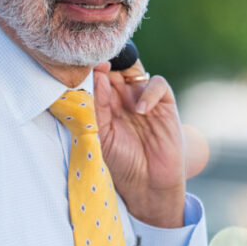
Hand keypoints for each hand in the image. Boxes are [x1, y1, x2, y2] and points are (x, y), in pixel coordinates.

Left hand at [93, 60, 185, 227]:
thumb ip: (98, 106)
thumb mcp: (101, 134)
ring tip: (114, 81)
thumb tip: (98, 77)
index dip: (92, 68)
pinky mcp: (164, 104)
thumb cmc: (121, 161)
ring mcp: (143, 98)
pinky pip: (157, 84)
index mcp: (105, 103)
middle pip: (116, 67)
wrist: (147, 184)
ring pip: (135, 69)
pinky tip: (140, 110)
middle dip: (108, 62)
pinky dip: (149, 92)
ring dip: (125, 70)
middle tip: (99, 63)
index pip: (98, 76)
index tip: (82, 66)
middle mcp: (123, 97)